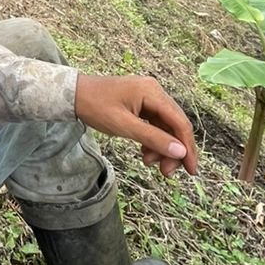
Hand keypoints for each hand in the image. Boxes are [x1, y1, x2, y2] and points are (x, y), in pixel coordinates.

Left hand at [73, 73, 198, 176]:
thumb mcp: (124, 126)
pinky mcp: (141, 103)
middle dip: (173, 150)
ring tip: (148, 162)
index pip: (180, 123)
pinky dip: (152, 140)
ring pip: (165, 127)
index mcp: (152, 92)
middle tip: (166, 172)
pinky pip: (154, 124)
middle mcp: (155, 92)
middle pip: (175, 125)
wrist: (73, 94)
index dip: (187, 148)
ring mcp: (148, 97)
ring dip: (161, 147)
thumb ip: (153, 139)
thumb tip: (180, 152)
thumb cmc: (95, 107)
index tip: (191, 170)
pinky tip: (145, 152)